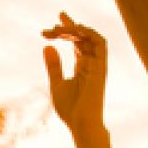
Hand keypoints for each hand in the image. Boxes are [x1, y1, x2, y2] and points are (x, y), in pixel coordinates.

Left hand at [43, 15, 108, 133]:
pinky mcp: (101, 66)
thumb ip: (53, 65)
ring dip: (74, 30)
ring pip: (89, 37)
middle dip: (67, 28)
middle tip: (51, 26)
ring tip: (57, 29)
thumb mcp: (56, 84)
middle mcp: (92, 62)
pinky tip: (73, 30)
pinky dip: (87, 34)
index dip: (67, 31)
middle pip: (82, 37)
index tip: (52, 24)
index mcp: (83, 66)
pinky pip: (99, 43)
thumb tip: (46, 46)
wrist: (81, 123)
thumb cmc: (70, 109)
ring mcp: (98, 63)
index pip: (76, 42)